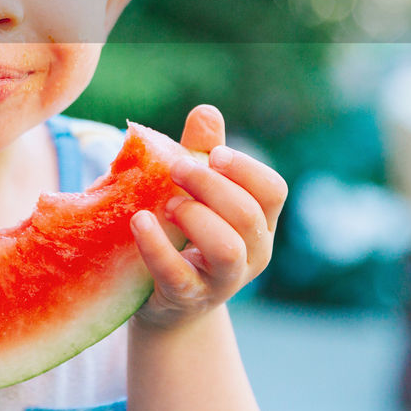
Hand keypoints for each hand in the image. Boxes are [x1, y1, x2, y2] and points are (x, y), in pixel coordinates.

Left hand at [130, 105, 286, 329]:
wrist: (165, 299)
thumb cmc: (184, 233)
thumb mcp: (195, 192)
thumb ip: (201, 153)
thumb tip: (206, 111)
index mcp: (260, 223)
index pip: (272, 190)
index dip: (245, 168)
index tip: (212, 154)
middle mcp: (252, 254)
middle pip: (247, 214)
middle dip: (210, 184)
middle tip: (175, 168)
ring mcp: (222, 282)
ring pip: (227, 249)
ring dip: (195, 216)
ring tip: (167, 204)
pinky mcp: (186, 298)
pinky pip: (177, 274)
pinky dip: (156, 244)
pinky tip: (138, 221)